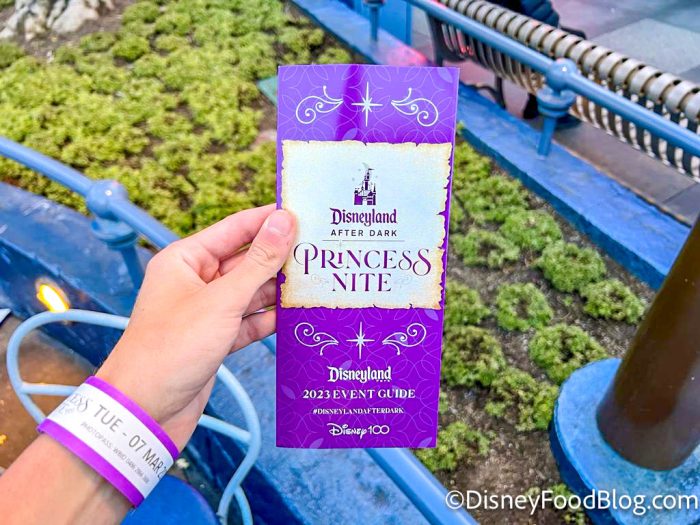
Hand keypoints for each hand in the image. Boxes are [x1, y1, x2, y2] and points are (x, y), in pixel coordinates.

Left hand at [97, 205, 295, 449]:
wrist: (146, 411)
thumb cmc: (172, 348)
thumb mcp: (222, 301)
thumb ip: (258, 262)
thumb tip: (283, 221)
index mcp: (186, 260)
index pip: (236, 228)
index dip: (269, 220)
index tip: (305, 212)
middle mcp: (196, 281)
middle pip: (247, 260)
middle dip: (280, 257)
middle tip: (321, 250)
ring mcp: (207, 311)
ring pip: (251, 292)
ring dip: (279, 290)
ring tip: (317, 281)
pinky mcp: (217, 338)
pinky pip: (250, 320)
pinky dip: (270, 319)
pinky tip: (297, 315)